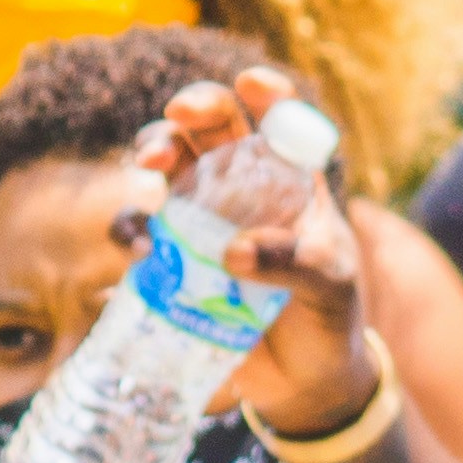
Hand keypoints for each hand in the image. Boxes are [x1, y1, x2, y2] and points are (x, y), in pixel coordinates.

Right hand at [148, 70, 379, 433]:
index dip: (265, 92)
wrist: (304, 377)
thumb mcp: (331, 286)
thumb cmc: (329, 316)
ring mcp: (202, 215)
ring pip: (165, 163)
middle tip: (177, 125)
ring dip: (150, 155)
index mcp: (293, 178)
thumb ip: (295, 262)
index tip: (251, 85)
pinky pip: (139, 227)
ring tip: (152, 175)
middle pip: (207, 125)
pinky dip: (131, 227)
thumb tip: (231, 251)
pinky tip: (140, 245)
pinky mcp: (172, 254)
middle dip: (188, 112)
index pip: (280, 118)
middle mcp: (242, 184)